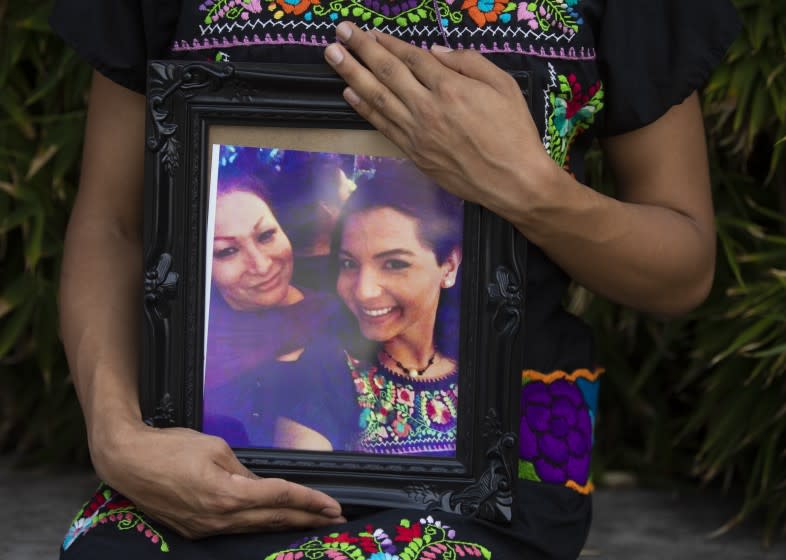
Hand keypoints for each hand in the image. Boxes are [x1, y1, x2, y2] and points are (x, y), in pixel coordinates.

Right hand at [89, 420, 344, 537]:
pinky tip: (275, 523)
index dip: (309, 501)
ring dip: (287, 525)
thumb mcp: (216, 449)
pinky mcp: (197, 530)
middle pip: (274, 520)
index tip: (332, 505)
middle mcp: (220, 518)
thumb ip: (244, 471)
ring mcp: (207, 528)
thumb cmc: (170, 448)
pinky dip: (261, 526)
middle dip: (307, 519)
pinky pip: (238, 530)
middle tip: (334, 519)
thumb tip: (262, 486)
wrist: (127, 462)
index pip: (279, 497)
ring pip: (257, 528)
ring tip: (313, 523)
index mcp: (227, 494)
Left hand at [323, 22, 558, 217]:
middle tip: (340, 33)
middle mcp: (427, 108)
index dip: (388, 42)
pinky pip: (383, 126)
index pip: (411, 57)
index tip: (371, 31)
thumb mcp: (503, 85)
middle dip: (360, 49)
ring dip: (351, 74)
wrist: (513, 180)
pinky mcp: (414, 153)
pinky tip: (349, 93)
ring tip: (333, 56)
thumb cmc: (514, 132)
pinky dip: (364, 108)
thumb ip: (469, 62)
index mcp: (450, 87)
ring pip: (377, 97)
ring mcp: (417, 132)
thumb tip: (436, 51)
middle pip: (387, 72)